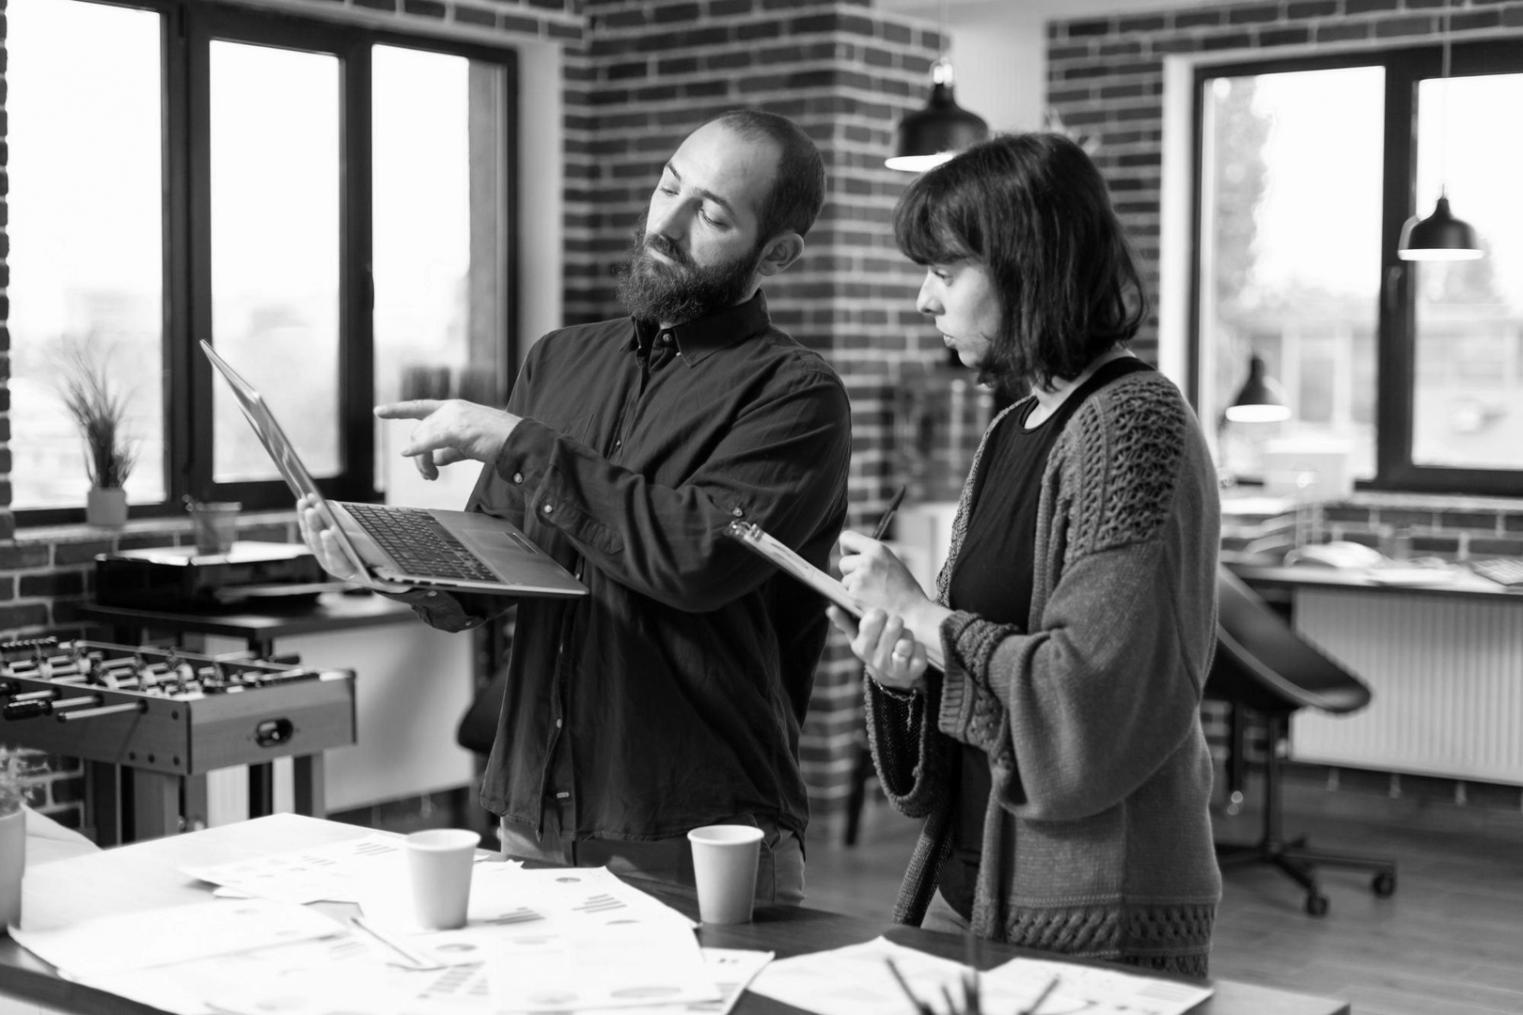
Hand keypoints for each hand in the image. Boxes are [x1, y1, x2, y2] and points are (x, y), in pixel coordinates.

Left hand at [295, 495, 408, 592]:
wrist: (372, 573)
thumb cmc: (382, 569)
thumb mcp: (387, 570)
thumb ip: (388, 568)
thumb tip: (402, 561)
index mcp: (347, 572)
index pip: (335, 560)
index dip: (331, 546)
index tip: (328, 532)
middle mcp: (330, 564)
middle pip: (318, 545)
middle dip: (315, 526)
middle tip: (313, 510)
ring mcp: (322, 554)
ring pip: (310, 536)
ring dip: (306, 518)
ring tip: (305, 501)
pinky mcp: (317, 544)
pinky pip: (308, 530)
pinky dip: (304, 516)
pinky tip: (303, 501)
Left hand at [375, 399, 520, 479]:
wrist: (520, 442)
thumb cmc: (498, 443)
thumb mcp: (469, 444)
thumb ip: (450, 449)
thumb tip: (436, 459)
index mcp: (454, 408)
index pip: (420, 408)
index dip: (398, 410)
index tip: (379, 411)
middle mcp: (451, 408)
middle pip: (419, 432)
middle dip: (418, 456)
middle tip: (429, 476)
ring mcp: (454, 417)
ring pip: (422, 439)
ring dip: (422, 462)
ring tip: (432, 477)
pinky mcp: (459, 430)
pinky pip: (430, 442)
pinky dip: (418, 449)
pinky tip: (409, 454)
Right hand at [828, 605, 927, 690]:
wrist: (890, 674)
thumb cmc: (873, 647)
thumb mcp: (858, 637)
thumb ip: (845, 622)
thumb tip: (830, 608)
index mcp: (862, 647)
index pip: (870, 622)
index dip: (878, 614)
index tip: (880, 614)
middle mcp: (878, 660)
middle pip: (893, 626)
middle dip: (895, 621)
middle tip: (894, 623)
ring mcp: (896, 667)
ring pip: (906, 640)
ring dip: (907, 634)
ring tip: (903, 636)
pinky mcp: (915, 670)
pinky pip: (920, 649)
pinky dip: (919, 645)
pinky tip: (913, 647)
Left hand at [836, 529, 928, 617]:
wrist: (914, 611)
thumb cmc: (905, 590)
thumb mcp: (891, 562)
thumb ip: (872, 556)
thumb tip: (849, 554)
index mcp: (878, 549)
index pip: (846, 537)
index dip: (846, 549)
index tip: (852, 557)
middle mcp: (868, 560)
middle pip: (843, 563)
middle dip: (851, 573)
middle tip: (869, 583)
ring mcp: (860, 576)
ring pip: (844, 580)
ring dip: (854, 588)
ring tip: (874, 593)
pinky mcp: (855, 593)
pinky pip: (847, 594)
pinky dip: (856, 599)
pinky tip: (871, 602)